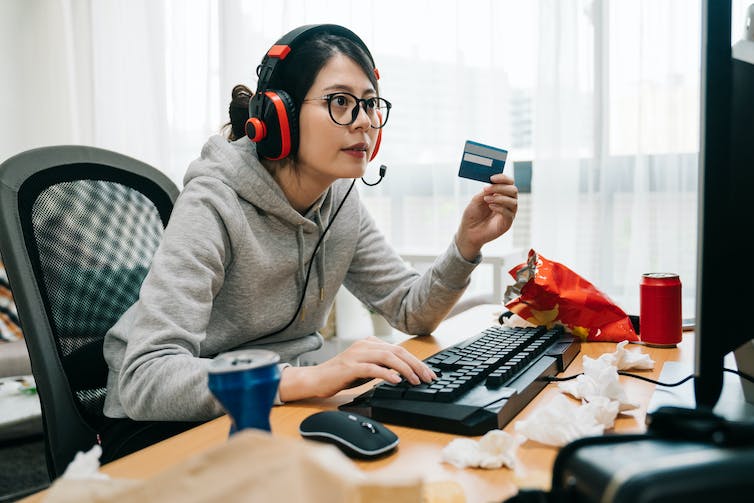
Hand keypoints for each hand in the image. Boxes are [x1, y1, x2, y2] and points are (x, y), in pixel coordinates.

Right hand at [277, 336, 436, 401]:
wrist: (316, 379)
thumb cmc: (342, 375)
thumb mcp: (367, 368)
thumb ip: (383, 366)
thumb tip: (405, 372)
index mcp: (370, 343)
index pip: (399, 349)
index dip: (416, 361)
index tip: (428, 373)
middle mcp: (365, 345)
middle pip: (397, 351)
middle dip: (416, 365)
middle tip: (428, 377)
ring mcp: (357, 354)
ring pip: (388, 357)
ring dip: (405, 369)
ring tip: (415, 380)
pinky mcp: (350, 366)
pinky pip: (372, 368)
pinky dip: (387, 374)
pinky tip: (397, 381)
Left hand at [456, 173, 517, 259]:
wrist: (468, 231)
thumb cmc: (472, 215)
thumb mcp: (476, 200)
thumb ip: (486, 192)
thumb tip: (492, 184)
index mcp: (500, 194)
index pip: (509, 183)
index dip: (503, 178)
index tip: (492, 178)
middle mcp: (507, 202)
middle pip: (513, 190)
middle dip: (500, 187)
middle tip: (486, 189)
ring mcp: (508, 213)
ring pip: (513, 201)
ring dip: (499, 198)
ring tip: (486, 200)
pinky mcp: (507, 223)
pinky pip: (509, 213)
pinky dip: (500, 208)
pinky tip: (490, 207)